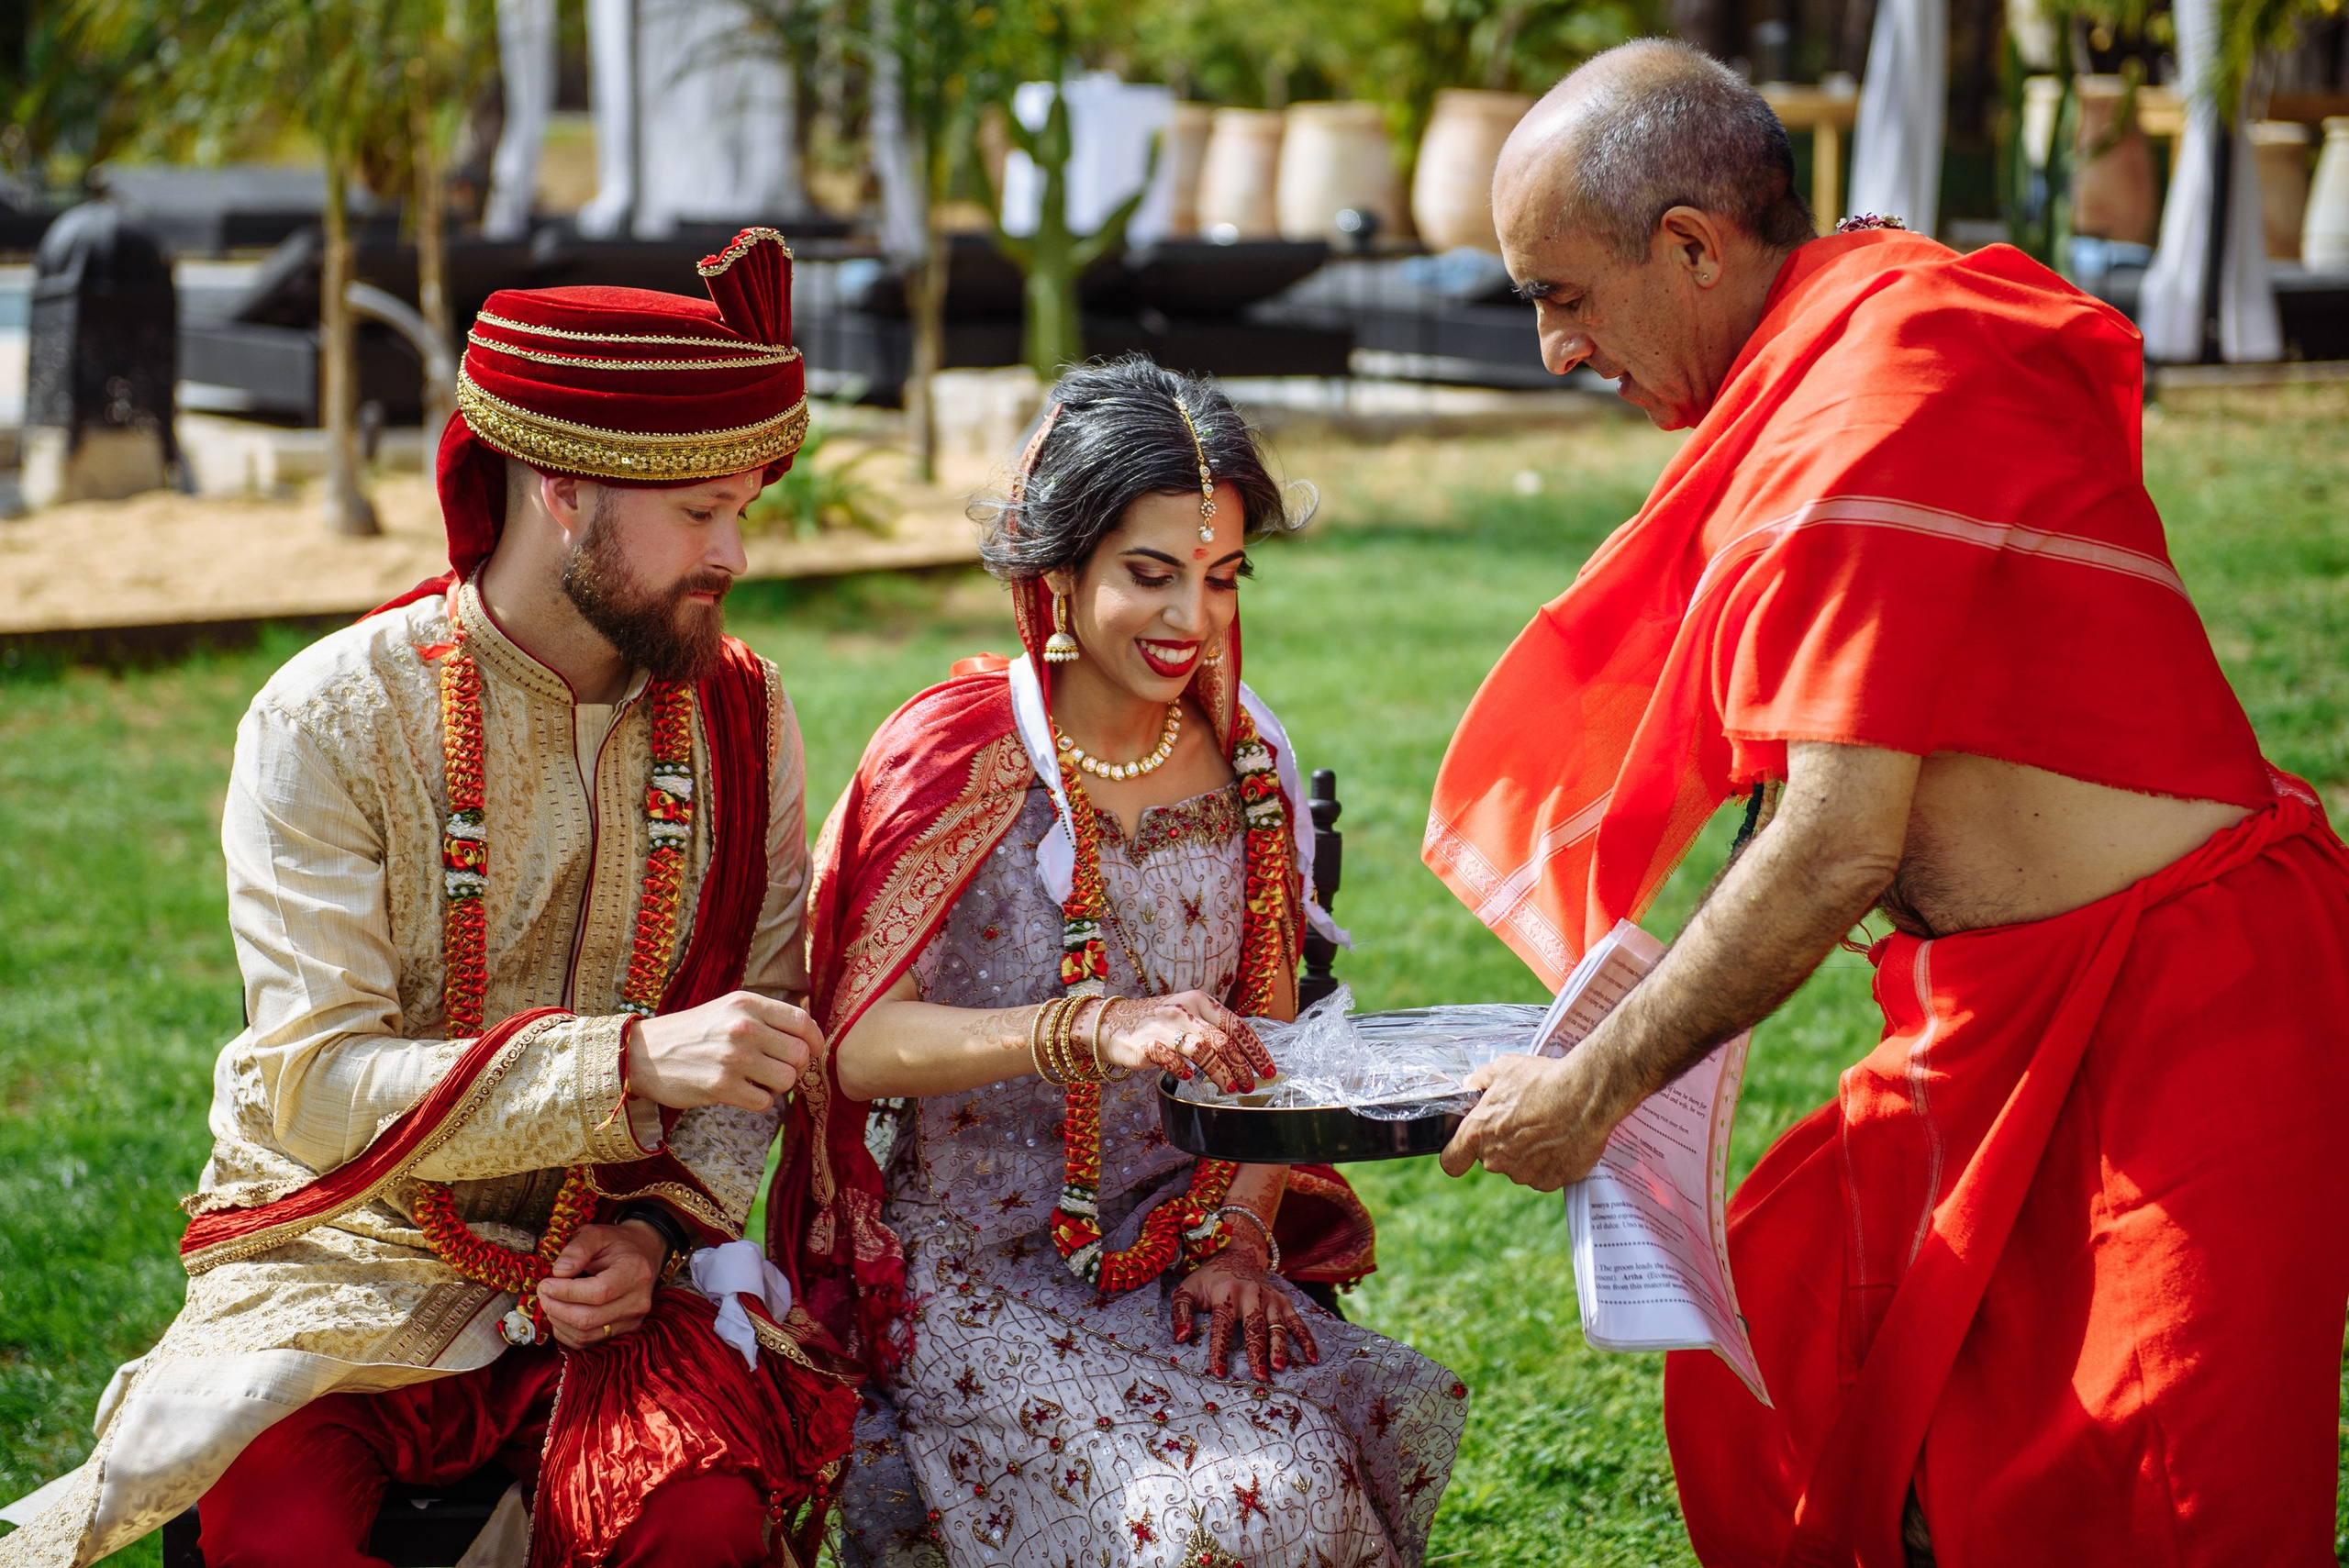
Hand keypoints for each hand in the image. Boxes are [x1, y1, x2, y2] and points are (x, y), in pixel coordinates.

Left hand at [537, 1220, 663, 1347]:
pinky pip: (588, 1342)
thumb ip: (577, 1249)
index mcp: (635, 1272)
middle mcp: (638, 1301)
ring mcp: (632, 1320)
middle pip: (589, 1318)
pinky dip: (567, 1332)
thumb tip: (559, 1272)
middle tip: (543, 1293)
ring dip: (559, 1321)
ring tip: (550, 1302)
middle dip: (557, 1308)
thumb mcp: (597, 1234)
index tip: (546, 1284)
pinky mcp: (624, 1331)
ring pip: (586, 1335)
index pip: (598, 1292)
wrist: (643, 1254)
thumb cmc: (617, 1243)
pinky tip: (560, 1315)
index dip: (566, 1292)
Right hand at [628, 991, 822, 1111]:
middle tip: (779, 1070)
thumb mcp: (729, 1009)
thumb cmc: (694, 1033)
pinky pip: (765, 1102)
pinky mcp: (721, 1087)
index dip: (815, 1040)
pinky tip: (742, 1092)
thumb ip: (766, 1016)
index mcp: (747, 1004)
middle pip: (801, 1054)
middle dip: (797, 1068)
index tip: (811, 1051)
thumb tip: (810, 1033)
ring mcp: (733, 1057)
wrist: (644, 1054)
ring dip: (777, 1086)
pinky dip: (759, 1101)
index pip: (802, 1021)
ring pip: (787, 1080)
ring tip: (758, 1081)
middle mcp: (743, 1027)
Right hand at [1096, 992, 1275, 1093]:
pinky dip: (1182, 1070)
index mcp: (1200, 1002)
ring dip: (1220, 1073)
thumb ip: (1213, 1028)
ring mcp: (1165, 1027)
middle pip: (1223, 1041)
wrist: (1112, 1023)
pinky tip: (1190, 1080)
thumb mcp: (1188, 1015)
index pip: (1236, 1025)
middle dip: (1241, 1067)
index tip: (1269, 1070)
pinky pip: (1170, 1059)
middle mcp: (1185, 1011)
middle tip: (1250, 1086)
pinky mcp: (1147, 1045)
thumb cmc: (1158, 1023)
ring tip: (1230, 1090)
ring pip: (1203, 1051)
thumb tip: (1246, 1053)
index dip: (1255, 1049)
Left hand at [1169, 1238, 1318, 1381]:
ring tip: (1279, 1368)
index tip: (1219, 1372)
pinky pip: (1297, 1321)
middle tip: (1259, 1376)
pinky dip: (1306, 1339)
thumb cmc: (1208, 1280)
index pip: (1222, 1325)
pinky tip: (1311, 1358)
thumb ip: (1181, 1313)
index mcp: (1226, 1292)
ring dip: (1279, 1347)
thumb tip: (1181, 1338)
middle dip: (1257, 1352)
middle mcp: (1252, 1293)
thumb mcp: (1187, 1290)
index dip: (1220, 1349)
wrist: (1237, 1254)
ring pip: (1277, 1325)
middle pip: (1255, 1326)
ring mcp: (1270, 1297)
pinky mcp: (1283, 1301)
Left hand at [1439, 1050, 1625, 1190]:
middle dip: (1502, 1143)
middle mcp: (1497, 1160)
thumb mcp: (1503, 1068)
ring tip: (1547, 1126)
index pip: (1451, 1162)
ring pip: (1519, 1167)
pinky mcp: (1551, 1181)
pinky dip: (1551, 1161)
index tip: (1467, 1146)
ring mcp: (1524, 1174)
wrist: (1587, 1096)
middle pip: (1491, 1159)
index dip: (1458, 1154)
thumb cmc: (1544, 1080)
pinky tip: (1561, 1139)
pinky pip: (1544, 1174)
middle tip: (1523, 1119)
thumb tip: (1470, 1088)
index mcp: (1478, 1134)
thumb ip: (1479, 1081)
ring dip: (1528, 1152)